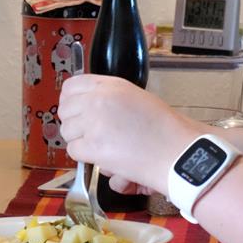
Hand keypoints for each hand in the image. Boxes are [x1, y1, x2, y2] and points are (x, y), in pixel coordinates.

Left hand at [57, 74, 200, 193]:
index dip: (70, 101)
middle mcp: (99, 99)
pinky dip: (87, 158)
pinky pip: (74, 151)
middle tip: (90, 133)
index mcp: (111, 85)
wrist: (177, 151)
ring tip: (104, 145)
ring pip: (68, 133)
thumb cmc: (165, 129)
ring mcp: (94, 122)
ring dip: (81, 142)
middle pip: (65, 111)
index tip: (75, 110)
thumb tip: (84, 108)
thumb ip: (109, 98)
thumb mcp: (136, 98)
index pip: (71, 86)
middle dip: (74, 124)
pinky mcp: (93, 146)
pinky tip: (106, 156)